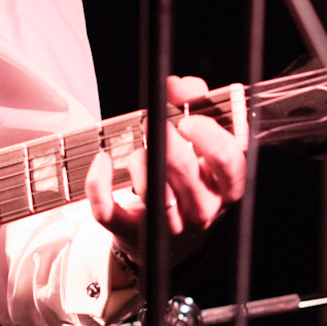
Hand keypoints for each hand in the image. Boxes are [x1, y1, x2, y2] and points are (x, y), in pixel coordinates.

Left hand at [85, 76, 247, 263]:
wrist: (169, 240)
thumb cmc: (187, 183)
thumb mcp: (203, 148)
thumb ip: (198, 108)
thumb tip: (182, 85)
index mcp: (225, 188)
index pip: (228, 160)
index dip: (208, 134)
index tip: (188, 119)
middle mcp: (202, 209)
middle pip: (183, 169)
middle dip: (164, 137)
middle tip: (154, 123)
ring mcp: (168, 226)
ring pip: (149, 187)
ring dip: (139, 157)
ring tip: (140, 150)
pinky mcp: (131, 233)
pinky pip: (107, 210)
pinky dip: (98, 183)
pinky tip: (103, 161)